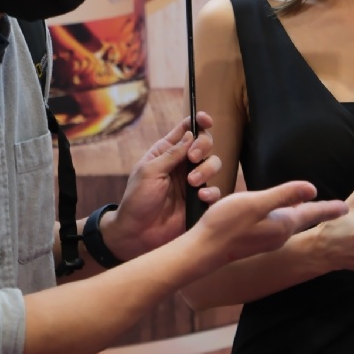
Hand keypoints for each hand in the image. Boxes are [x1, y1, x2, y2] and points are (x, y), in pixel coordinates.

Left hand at [102, 112, 222, 259]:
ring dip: (206, 169)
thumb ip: (171, 153)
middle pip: (205, 143)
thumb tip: (190, 134)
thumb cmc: (137, 199)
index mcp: (166, 152)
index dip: (198, 121)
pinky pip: (216, 190)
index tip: (205, 120)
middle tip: (192, 158)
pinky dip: (211, 191)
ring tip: (192, 183)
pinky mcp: (199, 201)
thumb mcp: (150, 171)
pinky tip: (200, 196)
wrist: (137, 233)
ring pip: (213, 164)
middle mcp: (182, 164)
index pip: (186, 130)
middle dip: (203, 146)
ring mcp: (193, 182)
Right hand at [193, 181, 347, 264]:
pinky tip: (282, 213)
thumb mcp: (256, 203)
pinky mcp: (256, 240)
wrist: (205, 249)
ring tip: (313, 208)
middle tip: (336, 209)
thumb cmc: (227, 223)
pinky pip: (278, 226)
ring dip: (303, 214)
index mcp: (283, 224)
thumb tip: (312, 188)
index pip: (312, 213)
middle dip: (319, 212)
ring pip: (290, 223)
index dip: (329, 208)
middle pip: (304, 219)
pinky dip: (286, 217)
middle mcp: (279, 234)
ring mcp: (267, 239)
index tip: (346, 208)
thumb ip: (283, 195)